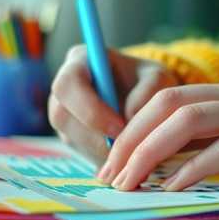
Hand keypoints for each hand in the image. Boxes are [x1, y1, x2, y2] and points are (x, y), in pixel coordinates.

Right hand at [48, 45, 179, 157]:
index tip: (120, 126)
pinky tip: (125, 155)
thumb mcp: (158, 79)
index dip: (90, 109)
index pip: (68, 84)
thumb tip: (129, 117)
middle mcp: (65, 88)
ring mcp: (65, 113)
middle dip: (93, 136)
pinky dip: (103, 158)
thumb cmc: (150, 82)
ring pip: (70, 138)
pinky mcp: (72, 136)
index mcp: (81, 61)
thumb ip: (148, 92)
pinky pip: (81, 152)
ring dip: (100, 149)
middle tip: (126, 146)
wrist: (147, 97)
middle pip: (60, 115)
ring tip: (130, 151)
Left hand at [96, 75, 218, 190]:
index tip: (112, 159)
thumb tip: (168, 161)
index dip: (132, 127)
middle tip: (109, 174)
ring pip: (191, 121)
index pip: (167, 99)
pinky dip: (194, 167)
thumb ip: (218, 136)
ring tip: (129, 182)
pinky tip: (172, 187)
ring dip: (151, 152)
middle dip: (130, 139)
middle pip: (169, 106)